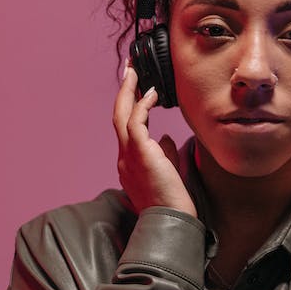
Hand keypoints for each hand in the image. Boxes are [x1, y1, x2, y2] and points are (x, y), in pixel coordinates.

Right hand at [113, 65, 196, 215]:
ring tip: (135, 72)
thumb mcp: (167, 172)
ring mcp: (129, 155)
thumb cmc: (172, 201)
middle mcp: (124, 157)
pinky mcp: (139, 154)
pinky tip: (153, 93)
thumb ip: (163, 153)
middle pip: (118, 116)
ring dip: (128, 92)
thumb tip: (165, 136)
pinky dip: (143, 106)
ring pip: (122, 116)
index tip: (138, 89)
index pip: (127, 127)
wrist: (171, 220)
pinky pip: (136, 122)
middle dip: (124, 92)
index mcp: (129, 162)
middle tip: (129, 70)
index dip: (131, 106)